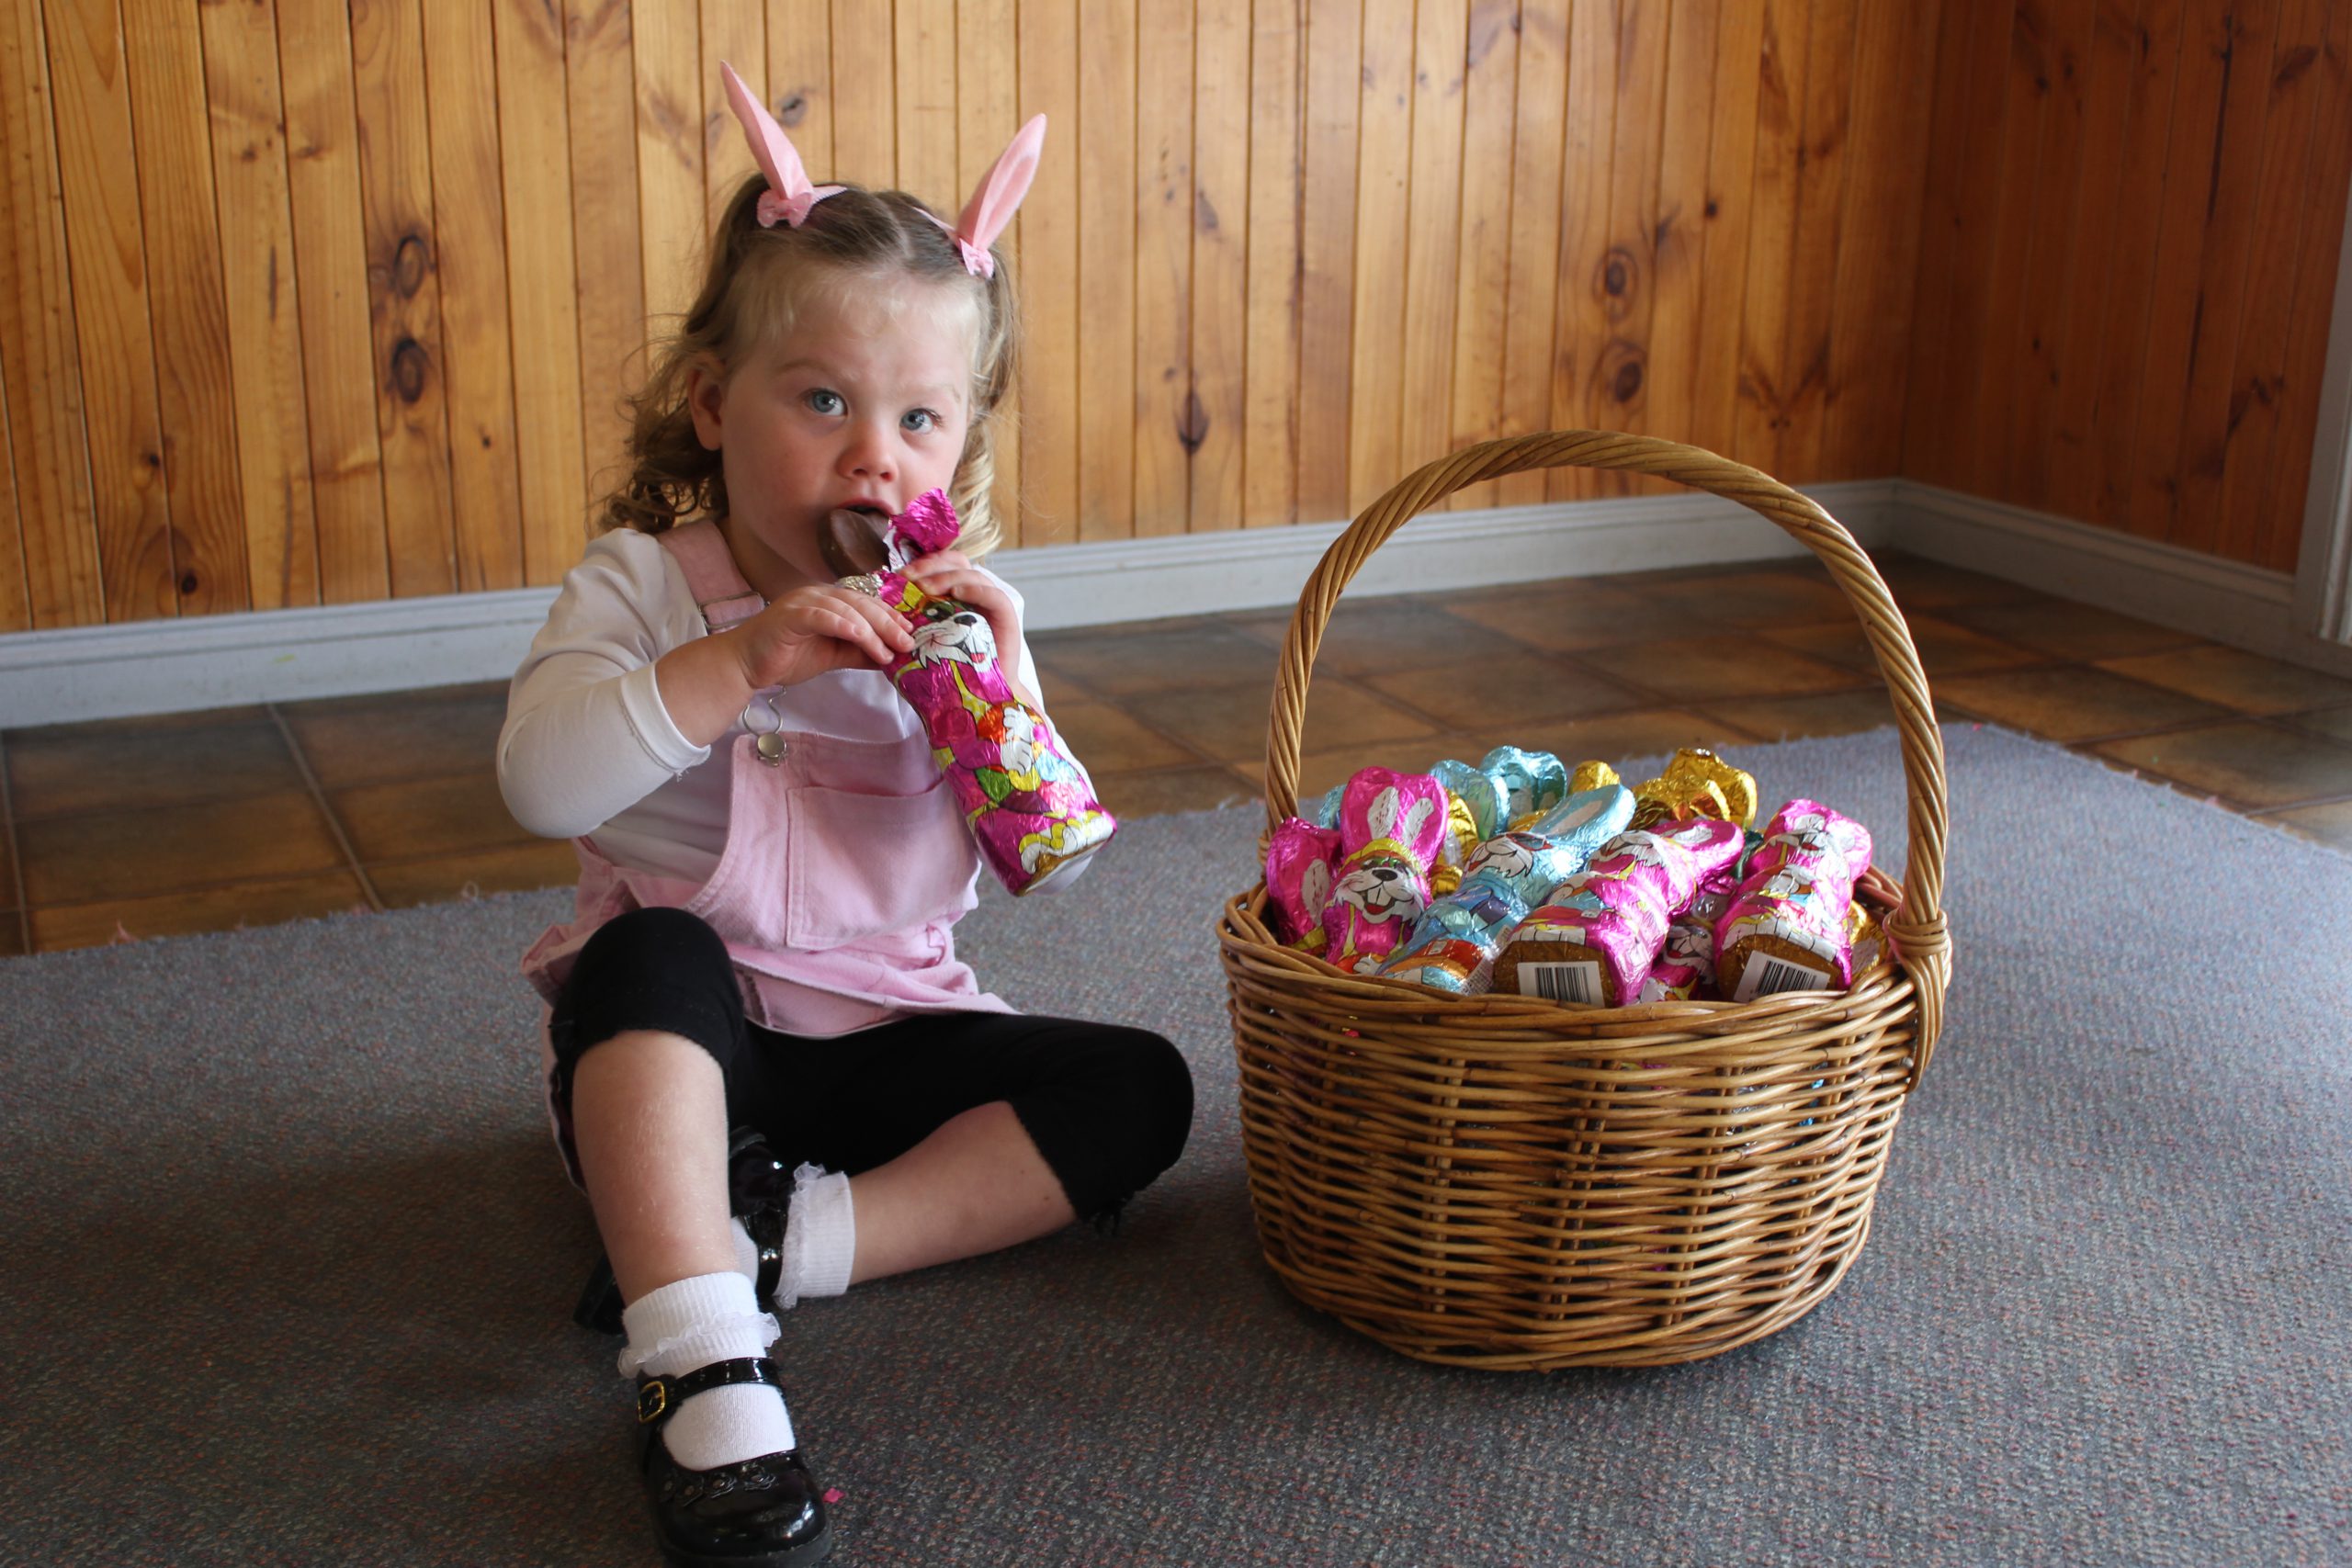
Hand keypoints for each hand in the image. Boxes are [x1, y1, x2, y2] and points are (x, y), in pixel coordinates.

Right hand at [730, 583, 913, 691]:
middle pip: (861, 603)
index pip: (866, 603)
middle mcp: (817, 595)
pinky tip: (864, 640)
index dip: (890, 616)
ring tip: (888, 652)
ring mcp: (803, 602)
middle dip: (888, 623)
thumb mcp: (833, 655)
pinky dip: (846, 627)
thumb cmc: (787, 657)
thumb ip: (859, 652)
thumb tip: (891, 656)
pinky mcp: (790, 615)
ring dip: (871, 630)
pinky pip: (823, 616)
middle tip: (907, 643)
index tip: (910, 633)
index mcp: (828, 600)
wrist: (747, 665)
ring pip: (846, 609)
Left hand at [903, 552, 1040, 709]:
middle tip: (908, 579)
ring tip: (925, 589)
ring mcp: (992, 605)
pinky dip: (976, 590)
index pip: (944, 563)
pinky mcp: (1007, 619)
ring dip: (947, 577)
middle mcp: (976, 594)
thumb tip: (881, 604)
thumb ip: (912, 618)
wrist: (978, 695)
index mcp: (957, 593)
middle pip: (958, 563)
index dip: (923, 563)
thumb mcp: (924, 637)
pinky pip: (995, 596)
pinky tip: (957, 593)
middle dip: (931, 566)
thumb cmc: (949, 668)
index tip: (899, 577)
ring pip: (974, 575)